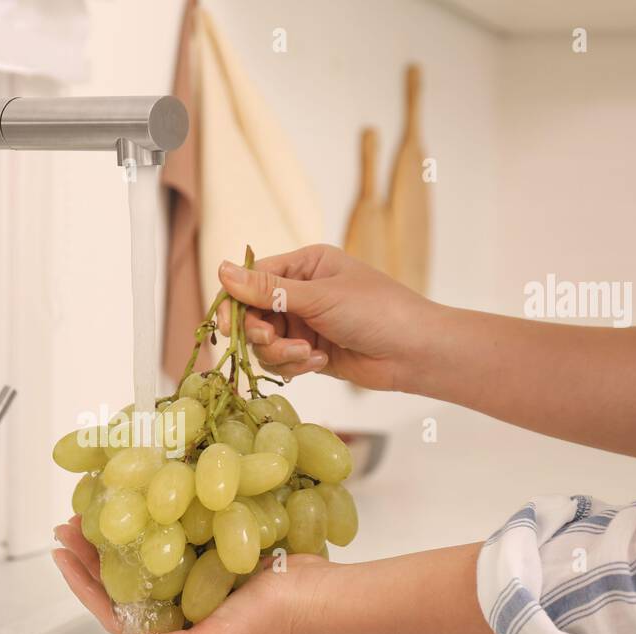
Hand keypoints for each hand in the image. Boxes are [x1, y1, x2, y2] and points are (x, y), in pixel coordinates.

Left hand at [52, 516, 335, 633]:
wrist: (322, 590)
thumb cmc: (274, 620)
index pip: (112, 610)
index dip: (82, 583)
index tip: (61, 551)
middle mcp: (178, 608)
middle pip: (122, 578)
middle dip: (93, 550)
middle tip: (70, 519)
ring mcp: (195, 580)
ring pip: (143, 552)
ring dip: (119, 529)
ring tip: (96, 502)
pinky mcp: (213, 553)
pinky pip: (174, 533)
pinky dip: (155, 513)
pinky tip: (143, 493)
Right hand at [216, 243, 438, 392]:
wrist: (414, 352)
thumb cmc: (376, 311)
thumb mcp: (319, 297)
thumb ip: (268, 290)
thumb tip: (221, 269)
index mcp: (304, 266)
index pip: (253, 279)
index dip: (234, 302)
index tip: (225, 325)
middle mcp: (301, 292)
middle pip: (253, 314)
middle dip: (260, 332)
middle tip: (270, 340)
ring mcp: (305, 324)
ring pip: (264, 342)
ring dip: (280, 352)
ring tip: (307, 354)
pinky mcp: (310, 352)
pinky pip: (281, 360)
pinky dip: (295, 364)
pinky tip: (320, 362)